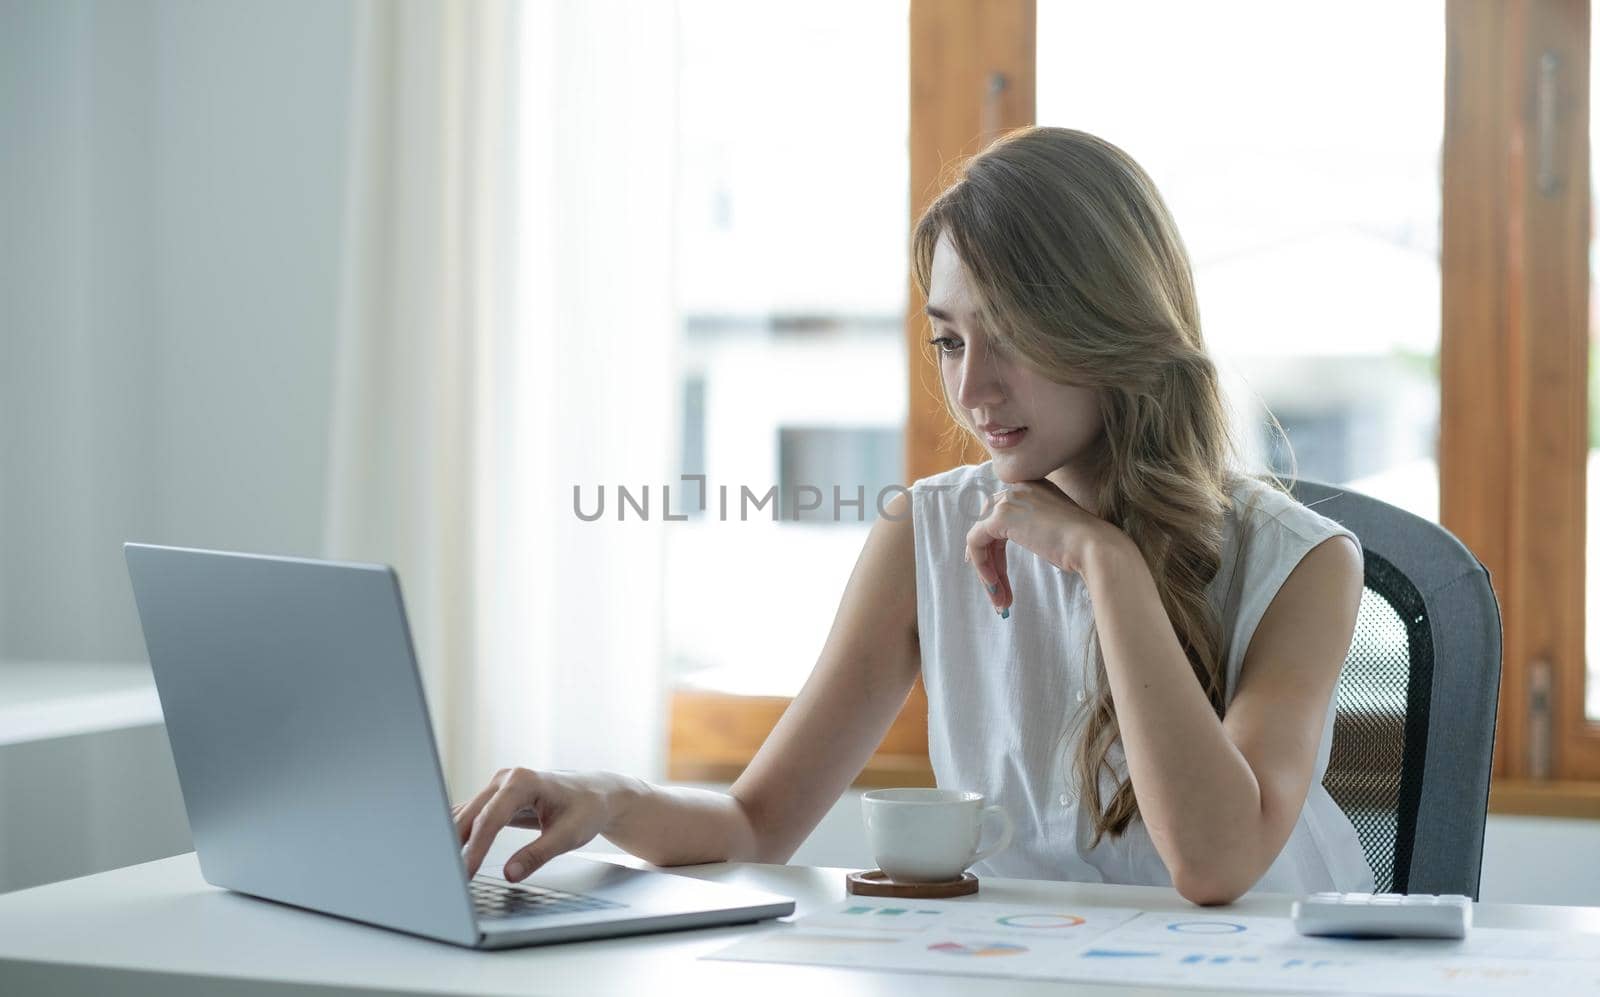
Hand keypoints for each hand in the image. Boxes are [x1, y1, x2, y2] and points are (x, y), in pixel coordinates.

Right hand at [452, 768, 617, 881]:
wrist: (596, 794)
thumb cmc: (585, 810)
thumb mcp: (568, 836)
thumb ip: (537, 855)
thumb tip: (509, 874)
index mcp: (523, 781)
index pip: (490, 819)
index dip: (476, 848)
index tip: (466, 874)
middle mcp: (505, 779)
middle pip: (471, 815)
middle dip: (456, 846)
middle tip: (448, 878)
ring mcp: (497, 786)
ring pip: (466, 815)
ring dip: (453, 841)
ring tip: (443, 870)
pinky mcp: (495, 797)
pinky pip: (472, 816)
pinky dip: (461, 835)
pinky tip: (450, 854)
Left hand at [964, 478, 1114, 612]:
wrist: (1093, 547)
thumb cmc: (1080, 546)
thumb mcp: (1050, 530)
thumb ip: (1027, 528)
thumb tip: (997, 546)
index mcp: (1032, 487)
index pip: (1001, 514)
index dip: (993, 545)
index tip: (993, 570)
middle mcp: (1017, 487)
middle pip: (988, 525)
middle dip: (990, 561)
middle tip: (997, 590)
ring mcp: (1008, 499)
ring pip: (980, 536)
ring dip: (987, 570)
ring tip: (1000, 600)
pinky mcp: (999, 516)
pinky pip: (975, 541)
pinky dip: (982, 566)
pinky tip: (995, 587)